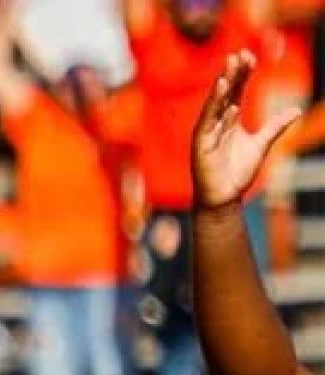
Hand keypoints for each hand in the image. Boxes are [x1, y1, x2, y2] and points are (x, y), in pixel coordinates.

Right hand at [193, 50, 301, 211]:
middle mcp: (216, 123)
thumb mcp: (262, 145)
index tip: (251, 57)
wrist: (224, 197)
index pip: (236, 91)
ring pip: (214, 106)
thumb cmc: (237, 173)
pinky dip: (216, 112)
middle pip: (225, 93)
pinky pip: (208, 125)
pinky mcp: (200, 145)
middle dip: (231, 74)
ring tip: (229, 71)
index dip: (243, 75)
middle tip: (238, 55)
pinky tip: (228, 101)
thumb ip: (275, 127)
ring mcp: (207, 133)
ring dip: (221, 88)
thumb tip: (296, 111)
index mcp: (229, 120)